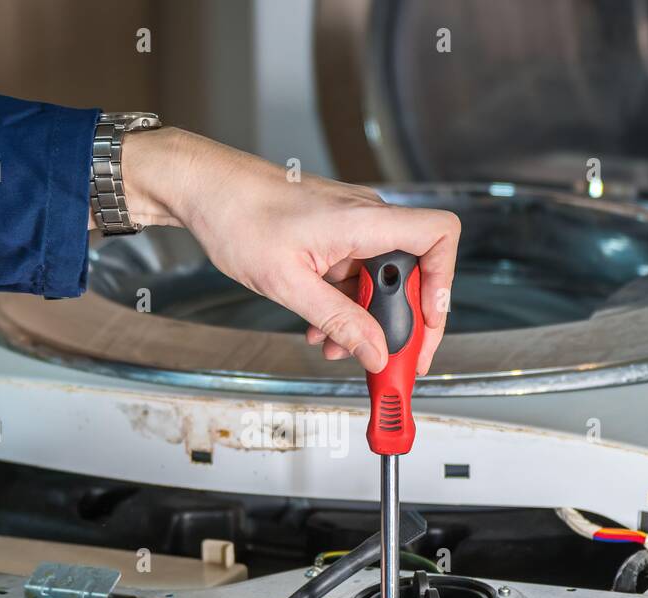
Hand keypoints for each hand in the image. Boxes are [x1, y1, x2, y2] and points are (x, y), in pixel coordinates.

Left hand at [114, 128, 459, 373]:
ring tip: (334, 347)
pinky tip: (319, 327)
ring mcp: (351, 226)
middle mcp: (366, 219)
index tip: (427, 325)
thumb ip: (340, 322)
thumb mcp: (289, 285)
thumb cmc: (238, 217)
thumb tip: (376, 354)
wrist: (203, 188)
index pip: (439, 237)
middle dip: (397, 321)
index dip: (444, 284)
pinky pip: (355, 276)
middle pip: (412, 272)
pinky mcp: (333, 235)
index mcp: (364, 221)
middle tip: (383, 358)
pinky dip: (344, 306)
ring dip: (364, 320)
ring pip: (379, 281)